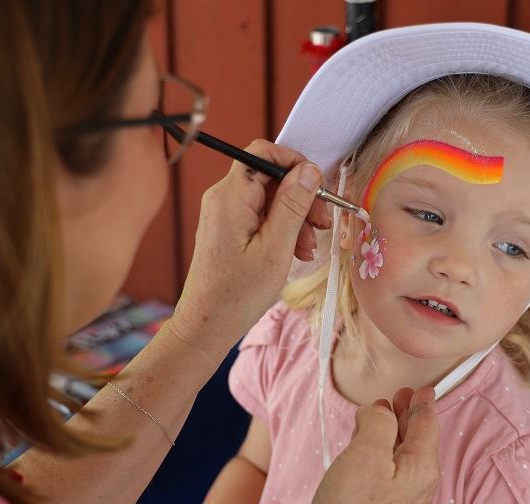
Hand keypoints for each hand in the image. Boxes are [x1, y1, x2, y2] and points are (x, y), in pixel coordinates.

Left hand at [170, 140, 331, 356]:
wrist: (207, 324)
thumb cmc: (238, 293)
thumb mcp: (276, 248)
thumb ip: (293, 204)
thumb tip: (310, 171)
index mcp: (231, 196)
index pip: (263, 153)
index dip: (295, 162)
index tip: (318, 187)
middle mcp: (223, 198)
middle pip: (270, 177)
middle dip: (301, 197)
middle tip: (322, 224)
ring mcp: (224, 213)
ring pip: (269, 198)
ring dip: (295, 217)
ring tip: (308, 248)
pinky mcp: (228, 229)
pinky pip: (260, 216)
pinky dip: (281, 229)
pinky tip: (294, 252)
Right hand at [290, 386, 440, 503]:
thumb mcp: (367, 452)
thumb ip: (380, 422)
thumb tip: (382, 411)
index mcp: (423, 467)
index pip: (428, 425)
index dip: (422, 403)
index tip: (421, 387)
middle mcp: (418, 483)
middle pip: (417, 439)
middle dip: (407, 415)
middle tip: (397, 394)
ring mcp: (399, 498)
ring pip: (400, 454)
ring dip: (389, 431)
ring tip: (377, 414)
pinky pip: (386, 469)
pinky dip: (377, 451)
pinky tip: (363, 445)